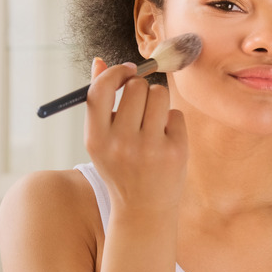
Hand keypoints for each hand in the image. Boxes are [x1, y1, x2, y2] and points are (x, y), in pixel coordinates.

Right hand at [84, 57, 187, 212]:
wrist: (143, 210)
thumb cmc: (121, 167)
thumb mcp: (101, 140)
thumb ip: (98, 101)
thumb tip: (99, 61)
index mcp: (96, 139)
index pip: (100, 90)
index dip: (115, 73)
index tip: (127, 70)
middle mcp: (120, 143)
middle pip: (136, 86)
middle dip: (141, 88)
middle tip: (141, 105)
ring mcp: (149, 148)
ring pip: (159, 94)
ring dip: (158, 101)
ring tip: (154, 121)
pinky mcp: (175, 151)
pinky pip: (176, 114)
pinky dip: (172, 122)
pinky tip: (165, 140)